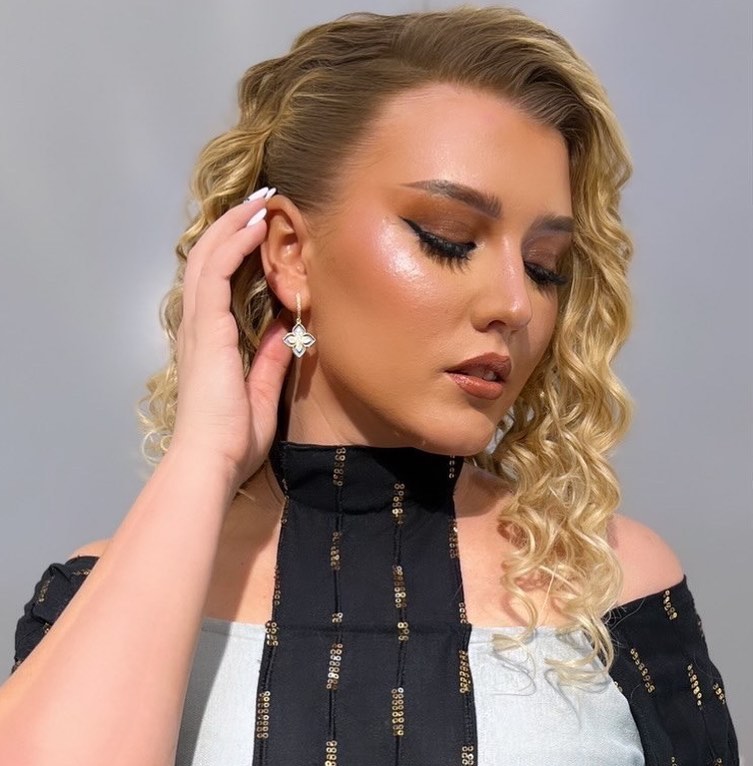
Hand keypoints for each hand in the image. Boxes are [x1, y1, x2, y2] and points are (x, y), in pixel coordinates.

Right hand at [171, 190, 292, 488]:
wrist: (211, 461)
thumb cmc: (231, 440)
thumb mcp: (261, 394)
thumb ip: (269, 359)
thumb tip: (284, 328)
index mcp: (210, 344)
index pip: (217, 285)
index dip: (234, 254)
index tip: (259, 232)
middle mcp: (198, 328)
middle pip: (208, 262)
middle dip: (232, 229)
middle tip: (259, 204)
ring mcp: (199, 326)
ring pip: (209, 258)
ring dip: (234, 227)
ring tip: (259, 203)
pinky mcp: (207, 328)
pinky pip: (218, 273)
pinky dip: (235, 245)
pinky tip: (255, 227)